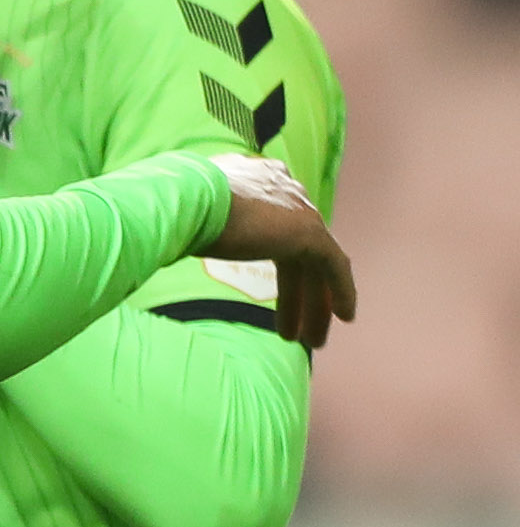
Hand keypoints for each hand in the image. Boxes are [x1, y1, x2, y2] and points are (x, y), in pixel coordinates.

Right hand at [195, 155, 356, 350]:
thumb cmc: (168, 211)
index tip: (280, 295)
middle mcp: (282, 192)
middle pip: (298, 252)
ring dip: (315, 304)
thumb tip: (182, 241)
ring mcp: (297, 210)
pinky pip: (335, 265)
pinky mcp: (307, 231)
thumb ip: (202, 228)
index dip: (280, 265)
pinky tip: (344, 318)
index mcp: (256, 184)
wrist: (179, 199)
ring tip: (311, 342)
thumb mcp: (189, 219)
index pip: (275, 230)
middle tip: (299, 330)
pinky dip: (342, 291)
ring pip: (316, 263)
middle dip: (301, 294)